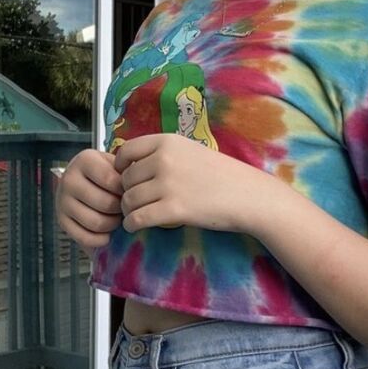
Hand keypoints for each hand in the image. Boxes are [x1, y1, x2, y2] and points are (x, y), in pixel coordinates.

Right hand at [56, 149, 123, 250]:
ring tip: (118, 218)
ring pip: (96, 222)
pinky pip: (85, 237)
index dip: (127, 191)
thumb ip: (129, 173)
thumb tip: (142, 192)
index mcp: (84, 160)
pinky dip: (101, 239)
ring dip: (113, 225)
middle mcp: (69, 179)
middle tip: (127, 209)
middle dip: (121, 210)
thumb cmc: (108, 174)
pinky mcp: (61, 221)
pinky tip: (108, 233)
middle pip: (105, 203)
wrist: (84, 181)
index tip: (132, 192)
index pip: (111, 180)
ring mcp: (62, 201)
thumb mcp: (117, 165)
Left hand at [114, 134, 270, 233]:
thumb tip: (129, 167)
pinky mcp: (173, 209)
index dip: (120, 167)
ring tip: (138, 215)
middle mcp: (164, 159)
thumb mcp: (189, 151)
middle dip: (127, 193)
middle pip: (125, 179)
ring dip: (129, 211)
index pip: (126, 151)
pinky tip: (136, 226)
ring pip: (129, 200)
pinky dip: (132, 225)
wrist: (248, 195)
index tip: (125, 178)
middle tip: (137, 202)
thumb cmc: (220, 175)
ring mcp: (168, 184)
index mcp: (167, 142)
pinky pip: (137, 218)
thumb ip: (161, 154)